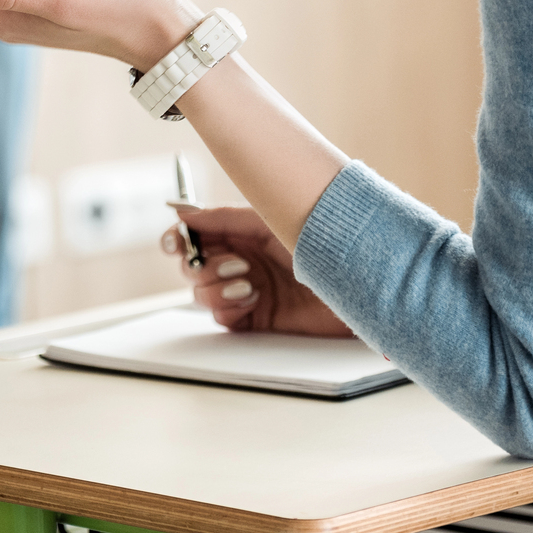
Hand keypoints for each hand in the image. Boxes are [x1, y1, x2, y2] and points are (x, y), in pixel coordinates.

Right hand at [164, 205, 353, 336]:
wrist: (356, 281)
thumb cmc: (323, 241)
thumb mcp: (270, 222)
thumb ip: (224, 217)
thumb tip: (184, 214)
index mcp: (241, 232)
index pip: (196, 233)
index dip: (178, 237)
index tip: (176, 242)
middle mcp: (240, 259)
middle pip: (192, 264)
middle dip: (202, 265)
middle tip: (230, 264)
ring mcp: (246, 289)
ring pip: (200, 291)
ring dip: (214, 287)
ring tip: (247, 283)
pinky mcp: (255, 318)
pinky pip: (221, 316)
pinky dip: (227, 307)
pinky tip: (251, 300)